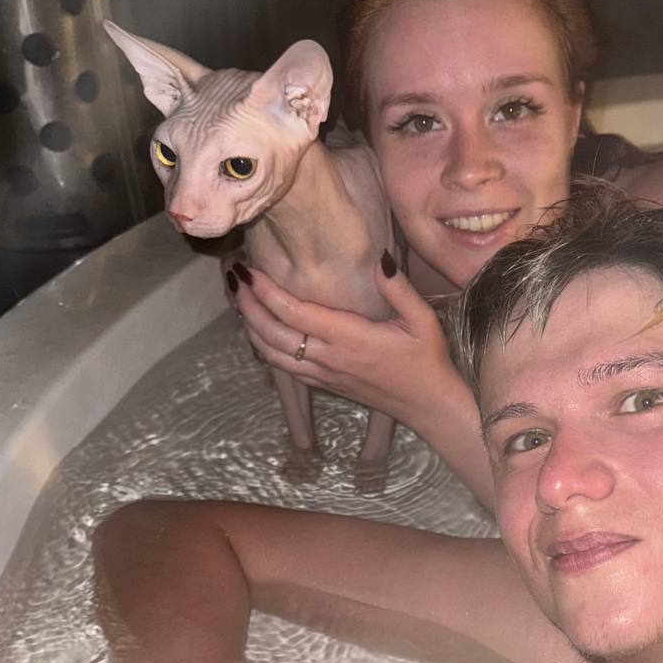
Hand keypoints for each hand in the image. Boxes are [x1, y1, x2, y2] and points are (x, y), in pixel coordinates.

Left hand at [234, 257, 461, 429]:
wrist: (428, 405)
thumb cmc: (427, 358)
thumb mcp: (423, 319)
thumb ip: (398, 288)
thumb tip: (379, 258)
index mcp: (348, 338)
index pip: (294, 313)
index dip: (266, 291)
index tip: (249, 269)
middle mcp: (329, 357)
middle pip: (271, 333)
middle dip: (247, 305)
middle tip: (234, 277)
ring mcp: (323, 374)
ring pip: (270, 353)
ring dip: (250, 326)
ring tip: (240, 299)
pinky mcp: (323, 383)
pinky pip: (282, 366)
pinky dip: (263, 346)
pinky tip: (260, 328)